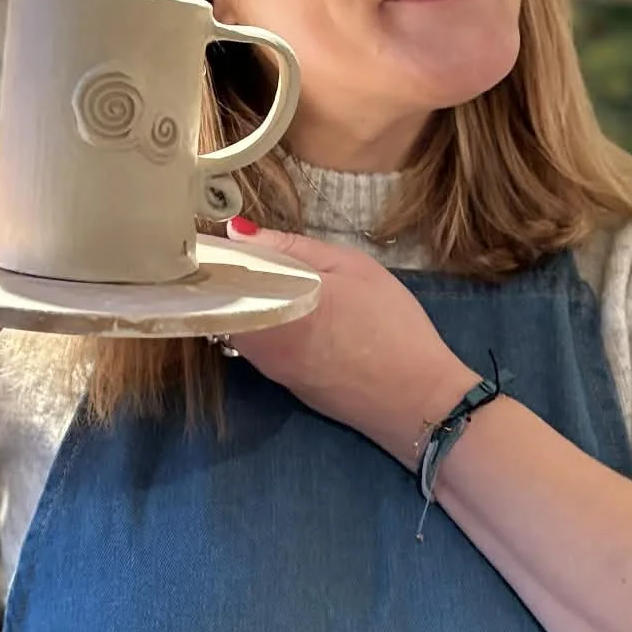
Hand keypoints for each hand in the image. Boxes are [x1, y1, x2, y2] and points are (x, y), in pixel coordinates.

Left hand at [222, 220, 478, 467]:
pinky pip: (256, 348)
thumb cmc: (392, 326)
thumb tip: (239, 232)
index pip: (219, 277)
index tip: (217, 238)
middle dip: (224, 280)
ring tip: (264, 280)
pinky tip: (284, 313)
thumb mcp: (353, 269)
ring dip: (241, 304)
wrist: (417, 400)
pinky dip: (259, 326)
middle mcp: (262, 343)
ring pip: (236, 328)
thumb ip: (294, 248)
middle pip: (220, 306)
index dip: (214, 255)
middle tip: (243, 256)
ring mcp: (270, 369)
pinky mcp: (284, 386)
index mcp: (275, 306)